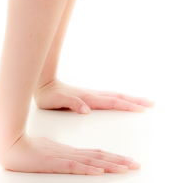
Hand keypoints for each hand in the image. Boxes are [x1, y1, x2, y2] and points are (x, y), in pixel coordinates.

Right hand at [0, 133, 139, 173]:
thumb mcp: (50, 153)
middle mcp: (72, 154)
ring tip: (126, 168)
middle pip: (100, 157)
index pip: (98, 155)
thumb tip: (74, 160)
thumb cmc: (28, 149)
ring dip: (110, 165)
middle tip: (136, 165)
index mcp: (72, 152)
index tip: (129, 161)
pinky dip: (88, 169)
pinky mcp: (54, 163)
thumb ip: (63, 157)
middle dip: (120, 162)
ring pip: (92, 161)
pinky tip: (99, 171)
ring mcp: (64, 158)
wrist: (10, 144)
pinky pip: (74, 167)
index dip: (114, 158)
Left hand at [34, 78, 154, 113]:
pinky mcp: (90, 96)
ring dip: (131, 99)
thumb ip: (73, 104)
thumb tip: (87, 110)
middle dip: (136, 101)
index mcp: (89, 98)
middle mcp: (93, 95)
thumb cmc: (49, 96)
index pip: (113, 102)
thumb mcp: (57, 101)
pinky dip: (121, 99)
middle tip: (151, 104)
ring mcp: (93, 95)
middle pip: (119, 97)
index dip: (127, 106)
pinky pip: (110, 97)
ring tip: (143, 102)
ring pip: (116, 96)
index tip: (141, 109)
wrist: (43, 85)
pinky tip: (123, 101)